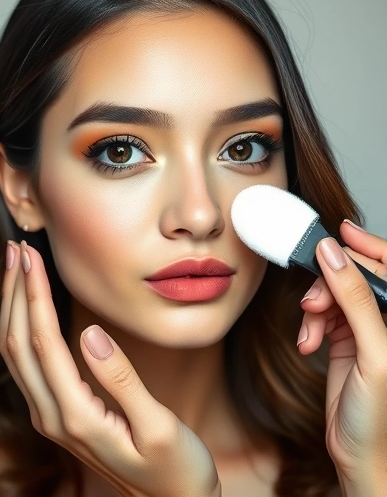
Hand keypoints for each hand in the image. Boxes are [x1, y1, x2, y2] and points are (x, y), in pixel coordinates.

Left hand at [0, 241, 219, 496]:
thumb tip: (91, 333)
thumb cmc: (177, 470)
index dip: (34, 294)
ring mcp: (49, 418)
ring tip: (17, 266)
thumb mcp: (160, 428)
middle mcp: (52, 418)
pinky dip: (22, 326)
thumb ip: (122, 381)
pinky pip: (27, 364)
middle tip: (17, 247)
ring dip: (13, 306)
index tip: (31, 255)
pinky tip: (28, 304)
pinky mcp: (56, 416)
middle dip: (14, 291)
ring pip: (16, 353)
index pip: (43, 342)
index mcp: (76, 417)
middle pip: (17, 343)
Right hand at [296, 221, 386, 492]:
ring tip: (309, 332)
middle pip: (357, 277)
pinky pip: (322, 315)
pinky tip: (307, 343)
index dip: (367, 247)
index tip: (338, 232)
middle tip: (312, 303)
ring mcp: (368, 328)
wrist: (360, 454)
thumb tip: (334, 256)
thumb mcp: (373, 352)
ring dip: (315, 309)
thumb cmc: (380, 416)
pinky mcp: (346, 340)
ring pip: (335, 294)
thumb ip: (355, 300)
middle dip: (330, 285)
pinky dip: (309, 326)